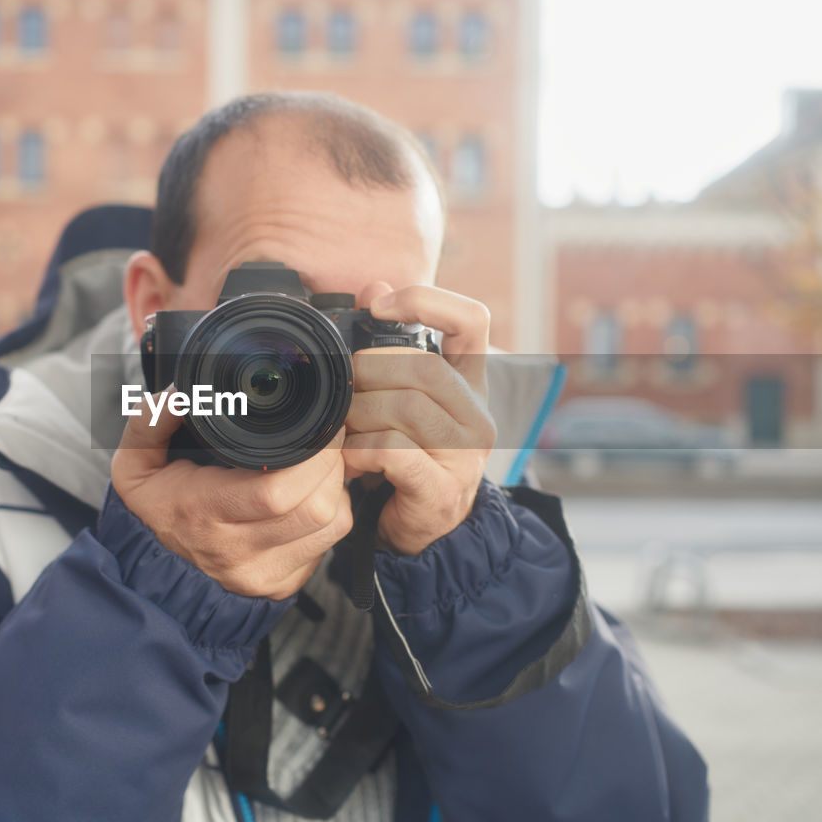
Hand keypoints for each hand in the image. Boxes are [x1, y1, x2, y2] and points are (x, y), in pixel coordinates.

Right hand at [111, 394, 352, 599]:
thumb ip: (150, 421)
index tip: (318, 428)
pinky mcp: (283, 585)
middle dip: (331, 466)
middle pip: (315, 508)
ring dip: (335, 489)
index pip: (275, 493)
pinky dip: (332, 513)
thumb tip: (180, 395)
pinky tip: (313, 495)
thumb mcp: (136, 463)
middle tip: (326, 440)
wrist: (154, 567)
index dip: (311, 457)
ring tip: (320, 465)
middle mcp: (236, 553)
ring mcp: (263, 574)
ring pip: (331, 525)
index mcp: (203, 514)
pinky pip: (329, 544)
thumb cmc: (156, 506)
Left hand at [342, 283, 496, 554]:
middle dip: (368, 372)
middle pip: (422, 366)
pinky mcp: (441, 490)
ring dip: (359, 415)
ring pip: (404, 407)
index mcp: (470, 383)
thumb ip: (390, 346)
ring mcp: (465, 455)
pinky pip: (392, 451)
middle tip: (344, 393)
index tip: (378, 306)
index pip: (471, 320)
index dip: (426, 300)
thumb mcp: (400, 399)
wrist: (420, 533)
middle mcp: (477, 415)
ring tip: (344, 431)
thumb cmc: (404, 459)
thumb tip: (374, 288)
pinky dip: (360, 450)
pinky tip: (350, 459)